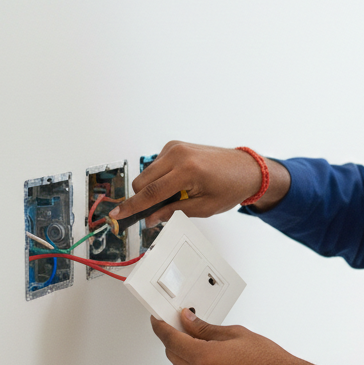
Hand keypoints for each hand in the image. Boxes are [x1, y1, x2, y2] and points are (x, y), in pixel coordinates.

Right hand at [110, 142, 290, 226]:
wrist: (246, 169)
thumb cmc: (231, 186)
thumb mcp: (204, 208)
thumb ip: (174, 212)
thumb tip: (151, 218)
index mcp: (188, 170)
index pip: (151, 193)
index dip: (132, 207)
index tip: (117, 214)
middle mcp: (178, 154)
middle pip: (142, 182)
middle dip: (146, 199)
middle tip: (162, 210)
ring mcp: (175, 147)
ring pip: (146, 174)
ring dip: (154, 188)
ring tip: (179, 193)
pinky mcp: (174, 146)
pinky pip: (155, 166)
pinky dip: (161, 178)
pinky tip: (179, 183)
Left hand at [150, 309, 322, 364]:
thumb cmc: (269, 361)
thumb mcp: (237, 335)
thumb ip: (207, 329)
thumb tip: (189, 322)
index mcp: (204, 358)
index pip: (171, 340)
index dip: (161, 327)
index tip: (157, 320)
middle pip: (173, 355)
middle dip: (173, 339)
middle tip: (182, 324)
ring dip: (185, 353)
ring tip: (201, 338)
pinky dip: (196, 364)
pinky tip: (211, 354)